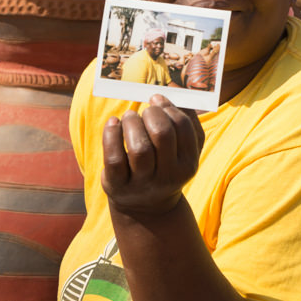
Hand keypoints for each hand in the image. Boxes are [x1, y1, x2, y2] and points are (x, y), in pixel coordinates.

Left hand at [101, 95, 205, 214]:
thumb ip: (187, 123)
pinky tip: (113, 123)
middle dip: (152, 114)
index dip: (169, 107)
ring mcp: (143, 183)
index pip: (182, 127)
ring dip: (132, 123)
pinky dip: (111, 134)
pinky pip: (114, 158)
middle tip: (145, 109)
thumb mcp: (184, 151)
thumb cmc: (166, 167)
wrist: (146, 207)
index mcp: (189, 164)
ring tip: (129, 116)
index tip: (157, 99)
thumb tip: (172, 93)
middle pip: (162, 135)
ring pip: (139, 148)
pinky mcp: (118, 186)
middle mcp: (169, 176)